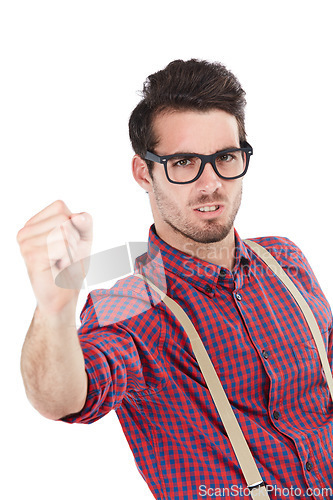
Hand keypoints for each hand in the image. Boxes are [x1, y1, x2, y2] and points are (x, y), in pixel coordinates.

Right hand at [17, 200, 92, 314]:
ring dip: (71, 250)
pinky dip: (68, 257)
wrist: (64, 295)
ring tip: (60, 262)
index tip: (66, 244)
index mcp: (33, 224)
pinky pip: (63, 244)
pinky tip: (58, 267)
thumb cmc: (71, 268)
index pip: (60, 207)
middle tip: (64, 256)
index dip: (72, 225)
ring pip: (64, 230)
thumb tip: (78, 216)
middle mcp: (25, 231)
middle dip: (74, 238)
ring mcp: (26, 243)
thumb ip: (84, 223)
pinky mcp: (32, 255)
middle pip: (63, 218)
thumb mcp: (83, 239)